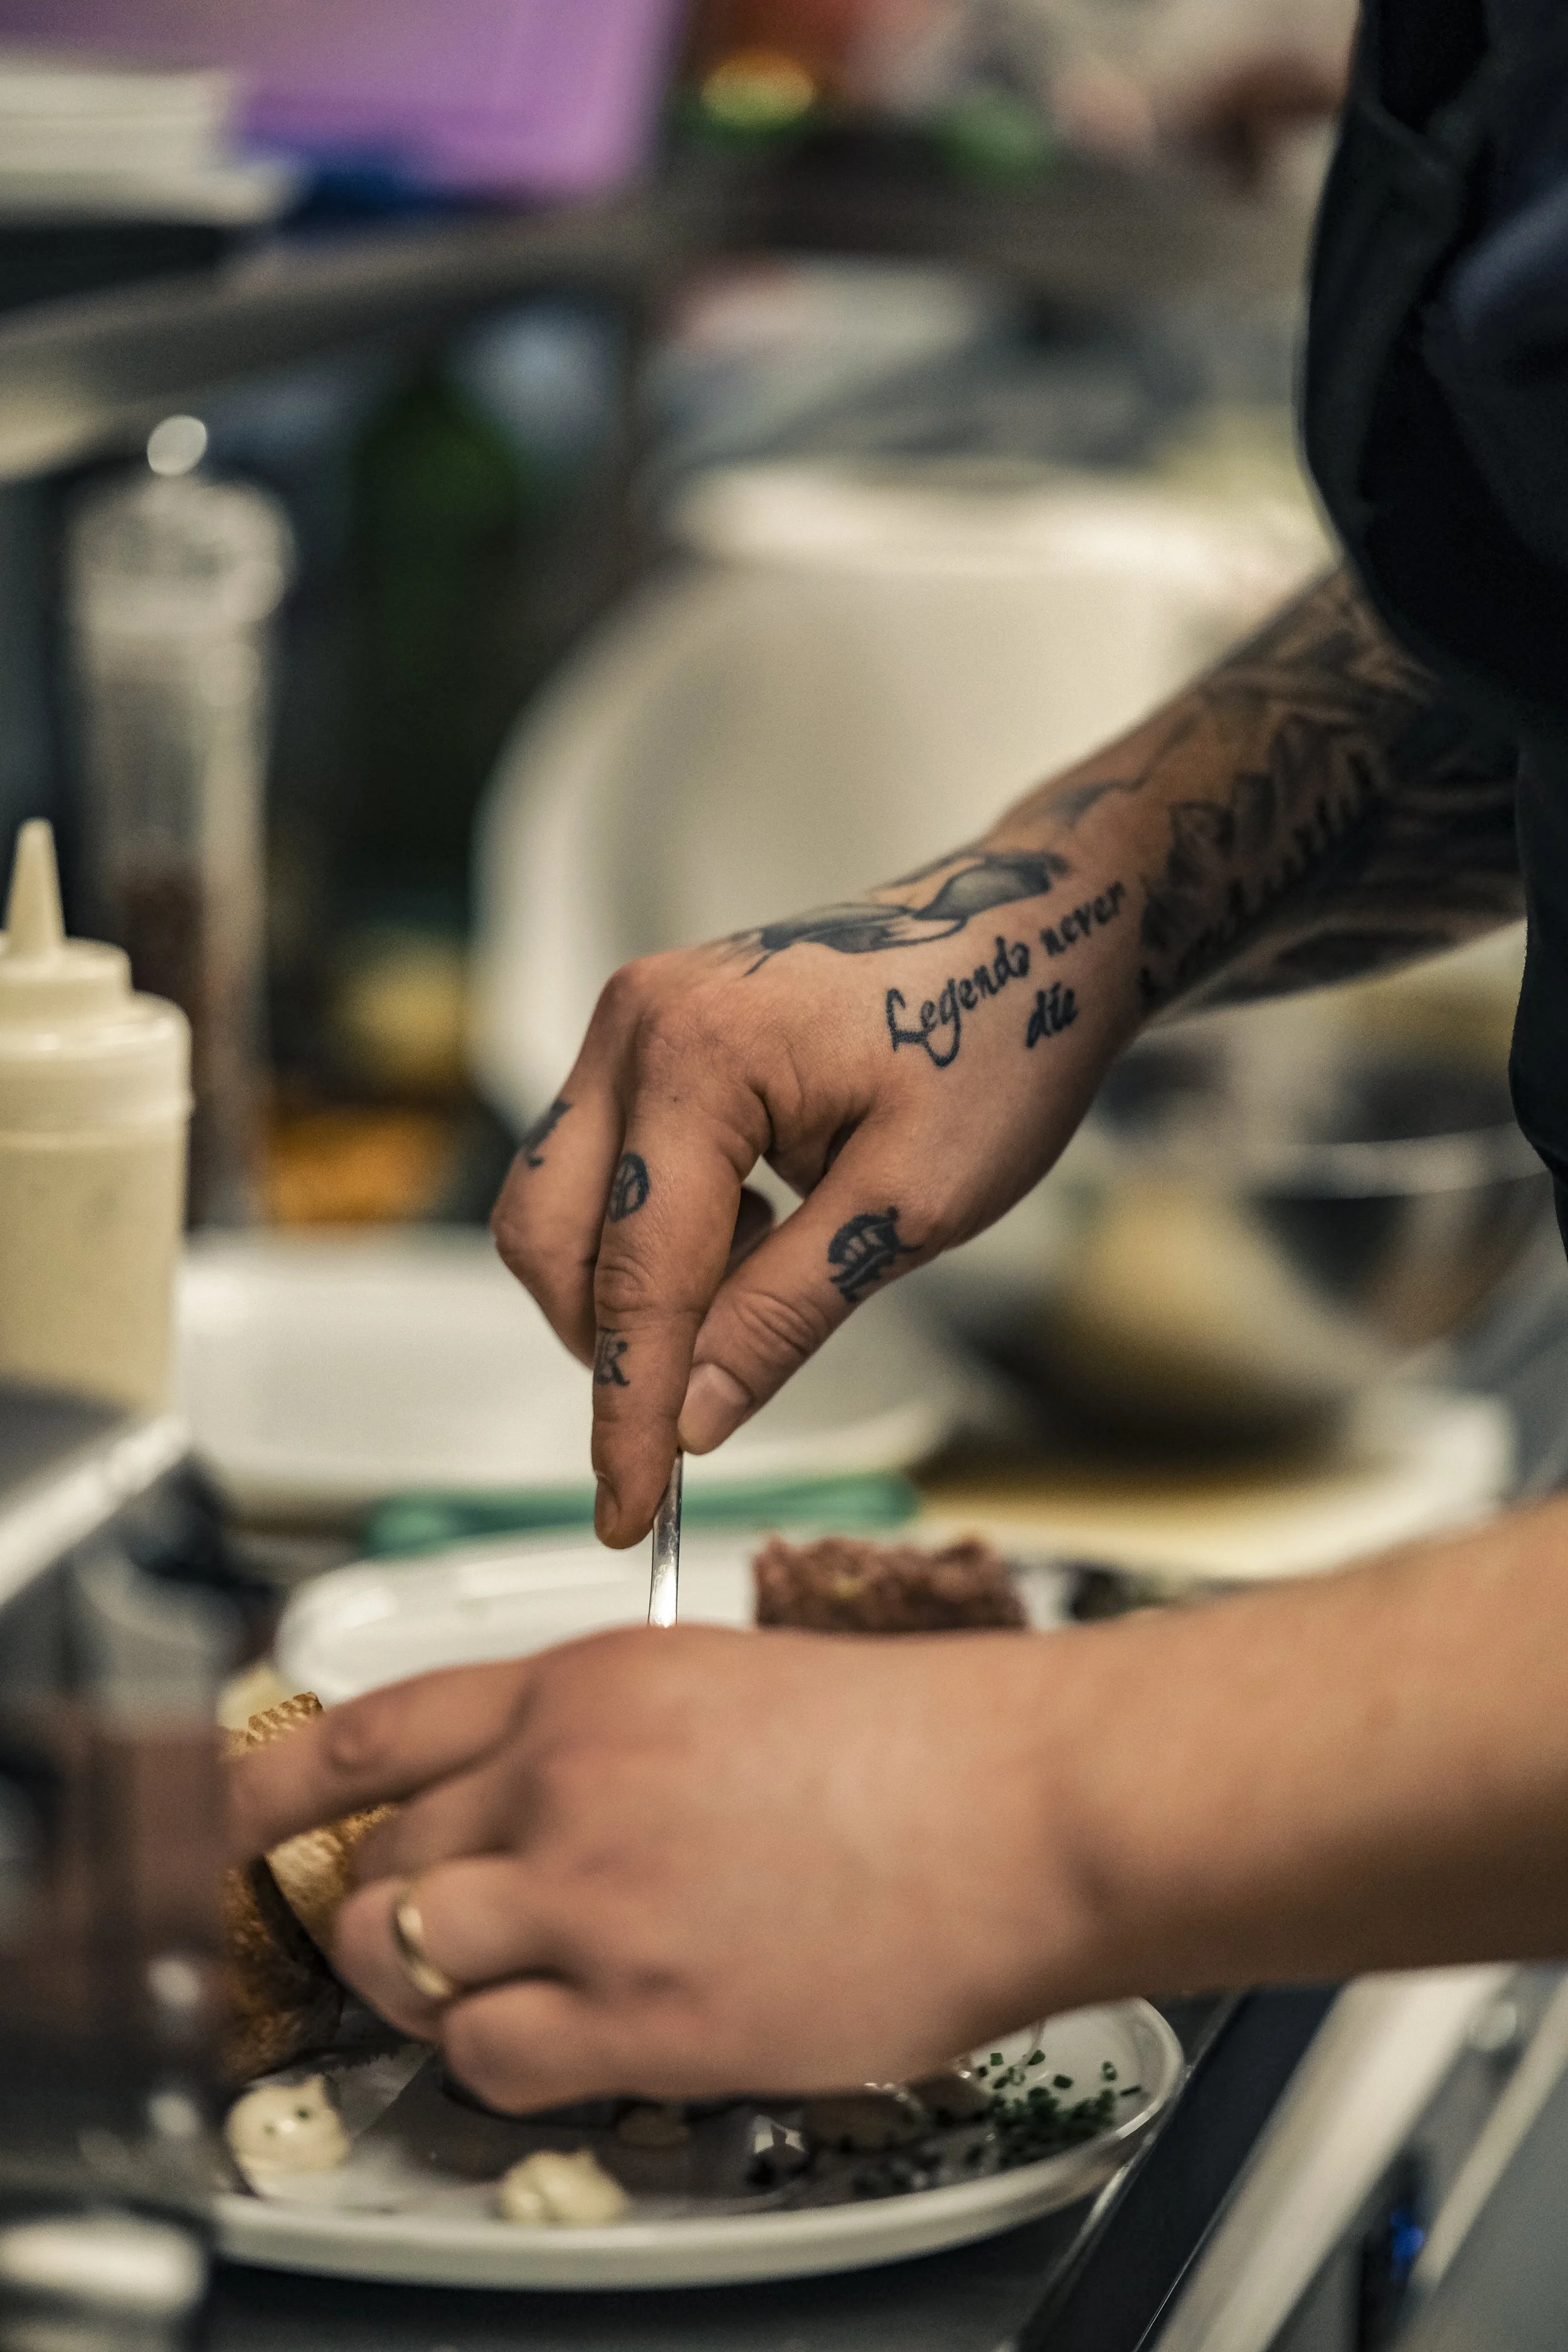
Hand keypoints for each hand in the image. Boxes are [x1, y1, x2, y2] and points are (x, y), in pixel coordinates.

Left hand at [226, 1626, 1080, 2112]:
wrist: (1021, 1809)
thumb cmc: (908, 1748)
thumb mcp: (722, 1686)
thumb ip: (596, 1735)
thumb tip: (513, 1803)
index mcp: (587, 1682)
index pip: (367, 1730)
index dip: (270, 1788)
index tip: (236, 1824)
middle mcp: (568, 1778)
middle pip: (383, 1859)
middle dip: (395, 1903)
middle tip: (447, 1929)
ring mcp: (598, 1898)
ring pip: (406, 1956)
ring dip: (432, 1983)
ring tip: (505, 1982)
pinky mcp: (645, 2013)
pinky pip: (487, 2056)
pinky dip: (501, 2058)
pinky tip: (568, 2034)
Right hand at [491, 843, 1143, 1543]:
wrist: (1032, 930)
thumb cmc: (1000, 1044)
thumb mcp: (912, 1205)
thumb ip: (784, 1313)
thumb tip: (689, 1420)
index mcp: (698, 1054)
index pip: (635, 1273)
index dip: (628, 1411)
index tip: (627, 1516)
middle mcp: (635, 1022)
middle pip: (548, 1236)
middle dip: (611, 1340)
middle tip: (712, 1387)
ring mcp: (632, 1021)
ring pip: (559, 1205)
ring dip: (633, 1281)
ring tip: (768, 1265)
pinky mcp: (648, 1037)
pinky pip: (599, 1166)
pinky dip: (651, 1232)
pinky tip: (757, 1222)